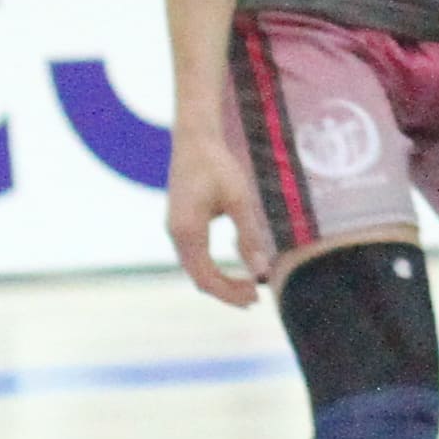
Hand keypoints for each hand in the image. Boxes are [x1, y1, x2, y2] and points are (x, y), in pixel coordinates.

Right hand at [167, 118, 279, 304]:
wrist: (194, 139)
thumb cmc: (217, 165)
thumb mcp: (239, 199)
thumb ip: (249, 236)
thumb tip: (262, 271)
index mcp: (187, 232)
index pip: (207, 279)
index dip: (229, 294)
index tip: (254, 299)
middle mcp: (176, 235)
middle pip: (199, 278)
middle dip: (226, 292)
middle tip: (254, 299)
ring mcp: (175, 230)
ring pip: (195, 269)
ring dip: (220, 281)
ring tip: (248, 287)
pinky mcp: (180, 224)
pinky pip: (194, 257)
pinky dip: (212, 268)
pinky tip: (233, 266)